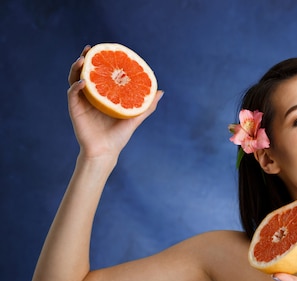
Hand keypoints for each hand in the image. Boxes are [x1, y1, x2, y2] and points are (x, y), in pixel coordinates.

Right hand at [67, 45, 162, 160]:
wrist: (105, 152)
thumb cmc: (119, 136)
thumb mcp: (135, 118)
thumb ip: (147, 105)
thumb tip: (161, 91)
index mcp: (103, 95)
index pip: (100, 73)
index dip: (100, 61)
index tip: (105, 49)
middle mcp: (91, 96)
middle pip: (85, 72)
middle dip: (86, 59)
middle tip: (89, 49)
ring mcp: (81, 102)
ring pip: (75, 79)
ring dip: (77, 68)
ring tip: (84, 60)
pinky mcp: (75, 109)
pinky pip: (72, 94)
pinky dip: (76, 86)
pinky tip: (83, 82)